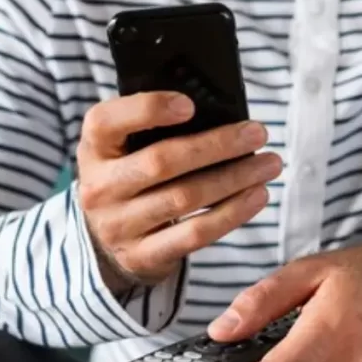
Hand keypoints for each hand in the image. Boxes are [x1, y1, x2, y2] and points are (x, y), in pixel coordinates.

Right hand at [76, 92, 281, 286]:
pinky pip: (195, 234)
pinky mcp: (143, 256)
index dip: (147, 109)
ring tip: (268, 164)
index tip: (190, 105)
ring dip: (234, 179)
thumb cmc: (129, 177)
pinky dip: (232, 213)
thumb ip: (152, 128)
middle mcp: (99, 188)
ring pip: (185, 198)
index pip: (106, 122)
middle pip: (161, 162)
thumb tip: (219, 112)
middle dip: (217, 145)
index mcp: (93, 149)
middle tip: (258, 133)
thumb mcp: (123, 148)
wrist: (106, 239)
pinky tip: (257, 196)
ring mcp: (119, 226)